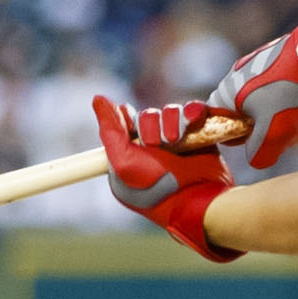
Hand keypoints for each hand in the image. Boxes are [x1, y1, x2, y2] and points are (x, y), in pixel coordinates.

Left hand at [94, 96, 239, 260]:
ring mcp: (178, 143)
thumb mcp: (123, 162)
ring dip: (172, 121)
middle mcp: (153, 149)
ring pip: (170, 112)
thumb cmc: (156, 188)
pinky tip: (193, 120)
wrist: (197, 200)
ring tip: (177, 140)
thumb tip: (98, 98)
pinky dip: (193, 112)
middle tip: (158, 145)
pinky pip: (193, 112)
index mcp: (131, 156)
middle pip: (147, 116)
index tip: (131, 127)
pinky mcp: (199, 137)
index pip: (125, 124)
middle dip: (151, 125)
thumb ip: (110, 131)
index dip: (128, 120)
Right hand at [205, 2, 297, 181]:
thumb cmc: (292, 94)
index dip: (237, 138)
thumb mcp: (273, 135)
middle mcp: (240, 77)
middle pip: (251, 118)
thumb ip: (259, 155)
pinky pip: (288, 92)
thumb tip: (258, 159)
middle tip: (293, 134)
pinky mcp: (284, 62)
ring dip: (293, 120)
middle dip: (275, 131)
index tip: (258, 142)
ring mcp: (262, 67)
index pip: (219, 123)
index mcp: (228, 92)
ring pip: (274, 107)